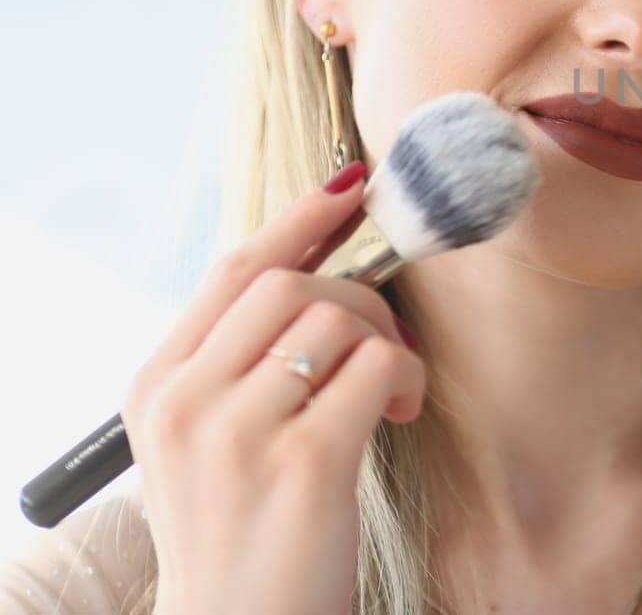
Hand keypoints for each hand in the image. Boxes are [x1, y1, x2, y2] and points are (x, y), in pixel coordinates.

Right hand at [123, 163, 424, 614]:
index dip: (300, 220)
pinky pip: (376, 367)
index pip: (235, 268)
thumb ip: (240, 359)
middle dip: (360, 298)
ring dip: (387, 344)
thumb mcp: (207, 437)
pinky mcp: (304, 463)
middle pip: (293, 283)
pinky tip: (398, 414)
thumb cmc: (242, 529)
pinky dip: (405, 379)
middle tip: (384, 347)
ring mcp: (239, 433)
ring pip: (338, 317)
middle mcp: (186, 402)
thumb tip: (316, 263)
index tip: (351, 191)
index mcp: (156, 384)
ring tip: (390, 394)